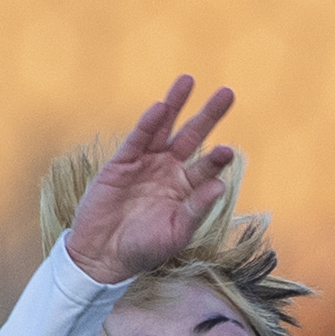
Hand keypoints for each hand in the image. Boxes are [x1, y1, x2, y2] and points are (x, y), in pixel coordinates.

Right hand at [65, 77, 238, 283]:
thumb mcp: (176, 232)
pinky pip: (138, 138)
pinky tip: (161, 106)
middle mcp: (168, 171)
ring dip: (176, 104)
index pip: (207, 167)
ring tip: (188, 80)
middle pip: (192, 137)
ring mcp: (145, 163)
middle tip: (228, 93)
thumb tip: (221, 186)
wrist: (104, 255)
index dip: (218, 158)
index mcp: (186, 190)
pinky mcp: (122, 162)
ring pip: (164, 128)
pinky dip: (148, 122)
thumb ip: (197, 209)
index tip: (229, 150)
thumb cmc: (144, 249)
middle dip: (208, 115)